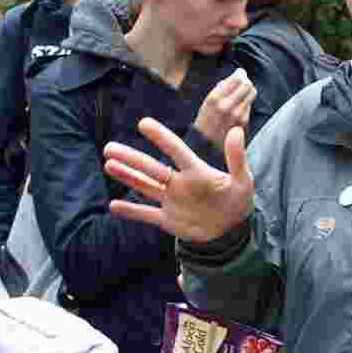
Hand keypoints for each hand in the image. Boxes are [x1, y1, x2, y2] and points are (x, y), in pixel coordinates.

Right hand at [104, 118, 253, 242]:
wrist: (231, 229)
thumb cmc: (238, 200)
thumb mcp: (243, 180)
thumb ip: (237, 158)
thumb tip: (236, 130)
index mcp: (196, 171)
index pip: (176, 151)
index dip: (161, 137)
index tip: (143, 123)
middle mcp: (179, 183)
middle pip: (152, 168)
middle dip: (131, 158)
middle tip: (109, 147)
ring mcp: (171, 201)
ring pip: (144, 186)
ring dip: (126, 176)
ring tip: (108, 164)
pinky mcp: (168, 220)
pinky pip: (146, 214)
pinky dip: (131, 211)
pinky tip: (113, 205)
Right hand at [193, 68, 255, 148]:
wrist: (206, 147)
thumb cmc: (205, 122)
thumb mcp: (206, 102)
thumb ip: (222, 87)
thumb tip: (240, 74)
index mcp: (214, 98)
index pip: (238, 78)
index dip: (240, 74)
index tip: (239, 74)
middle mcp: (227, 106)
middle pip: (248, 84)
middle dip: (245, 82)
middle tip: (240, 84)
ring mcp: (237, 116)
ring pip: (252, 93)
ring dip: (247, 92)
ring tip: (239, 96)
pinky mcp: (244, 123)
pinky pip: (250, 105)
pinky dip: (246, 103)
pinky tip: (238, 108)